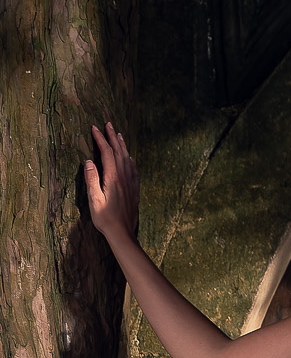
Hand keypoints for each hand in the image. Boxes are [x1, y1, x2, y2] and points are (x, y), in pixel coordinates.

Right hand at [85, 120, 139, 244]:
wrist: (123, 233)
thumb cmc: (105, 219)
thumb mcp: (94, 200)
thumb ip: (91, 180)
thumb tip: (88, 161)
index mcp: (113, 178)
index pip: (106, 153)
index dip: (101, 139)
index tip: (94, 128)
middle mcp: (124, 178)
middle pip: (119, 152)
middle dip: (112, 137)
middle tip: (108, 124)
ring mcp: (131, 183)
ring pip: (128, 158)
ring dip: (122, 145)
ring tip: (118, 134)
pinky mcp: (135, 189)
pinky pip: (134, 169)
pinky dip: (130, 159)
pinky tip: (130, 157)